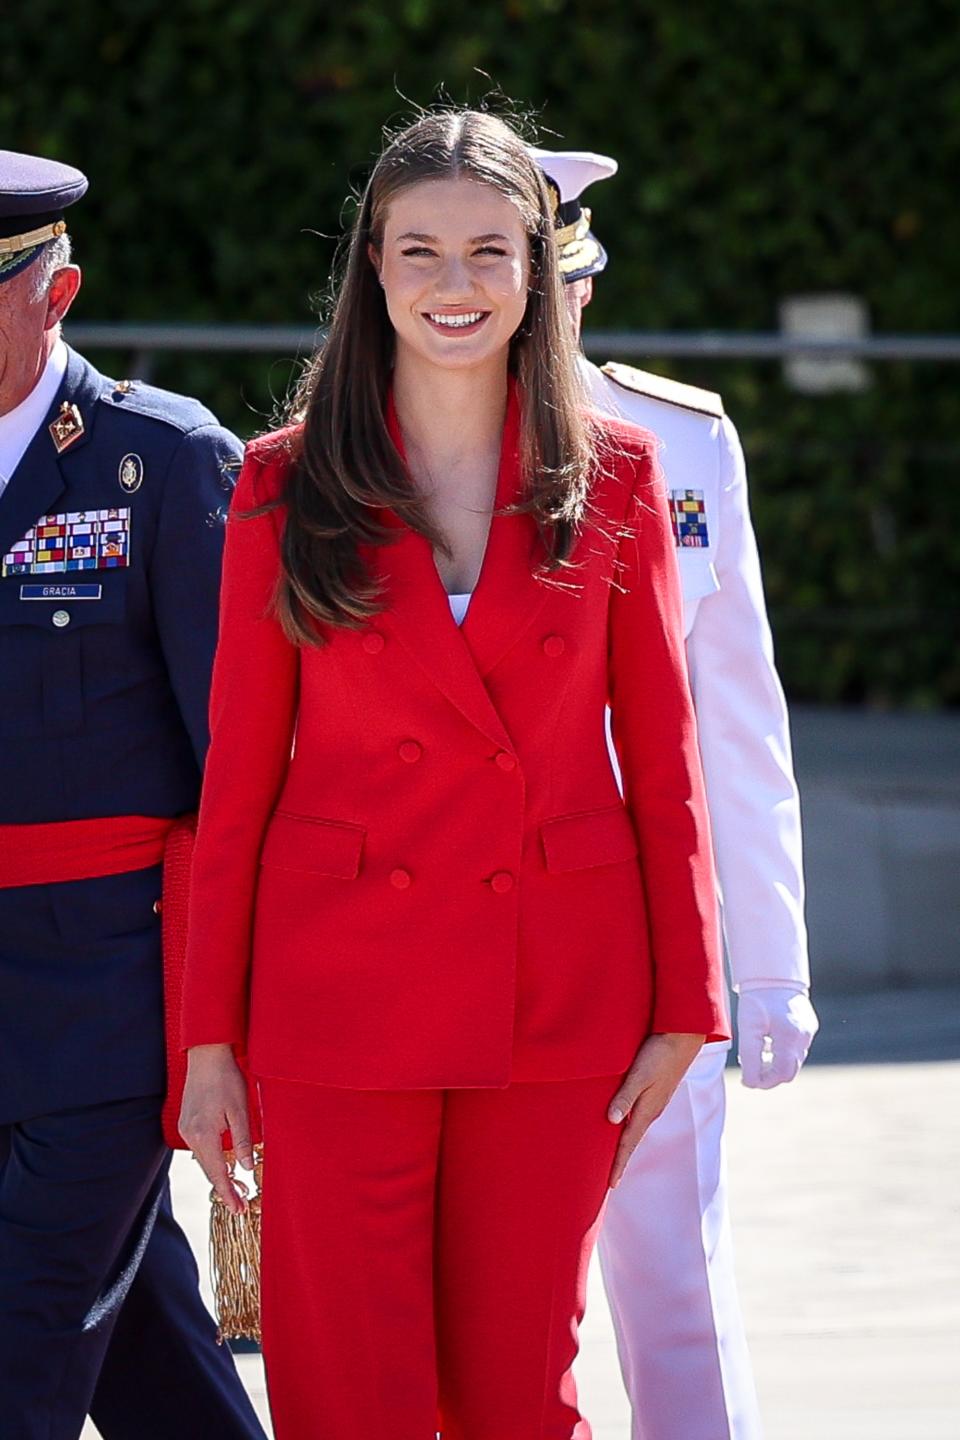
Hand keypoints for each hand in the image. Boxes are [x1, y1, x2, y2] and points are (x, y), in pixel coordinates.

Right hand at [179, 1044, 253, 1213]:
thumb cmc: (226, 1078)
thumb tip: (246, 1168)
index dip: (228, 1193)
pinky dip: (211, 1160)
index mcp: (204, 1135)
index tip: (238, 1209)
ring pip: (203, 1160)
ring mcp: (185, 1129)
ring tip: (235, 1188)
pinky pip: (199, 1149)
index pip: (217, 1174)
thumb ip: (243, 1140)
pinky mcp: (187, 1122)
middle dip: (224, 1188)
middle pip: (208, 1170)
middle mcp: (190, 1135)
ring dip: (218, 1174)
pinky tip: (224, 1163)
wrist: (206, 1055)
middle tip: (241, 1204)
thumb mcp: (241, 1109)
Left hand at [607, 1032, 704, 1187]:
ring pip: (635, 1127)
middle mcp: (651, 1110)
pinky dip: (628, 1124)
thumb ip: (625, 1097)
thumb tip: (611, 1121)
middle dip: (621, 1159)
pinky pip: (638, 1114)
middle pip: (632, 1140)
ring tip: (613, 1155)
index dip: (619, 1164)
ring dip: (624, 1142)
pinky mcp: (655, 1091)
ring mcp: (655, 1101)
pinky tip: (622, 1122)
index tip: (611, 1185)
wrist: (683, 1036)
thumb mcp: (639, 1074)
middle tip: (609, 1178)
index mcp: (647, 1110)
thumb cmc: (659, 1053)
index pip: (628, 1144)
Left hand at [737, 987, 818, 1088]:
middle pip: (790, 1070)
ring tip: (758, 1051)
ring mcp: (809, 1032)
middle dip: (770, 1074)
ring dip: (776, 1063)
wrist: (773, 973)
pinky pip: (798, 1048)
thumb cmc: (757, 998)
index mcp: (790, 1036)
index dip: (765, 1082)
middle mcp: (803, 1036)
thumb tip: (750, 1083)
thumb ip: (749, 1056)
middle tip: (751, 1069)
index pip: (782, 1073)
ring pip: (794, 1060)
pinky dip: (783, 1052)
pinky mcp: (809, 1027)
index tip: (748, 1080)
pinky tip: (768, 1041)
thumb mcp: (748, 1027)